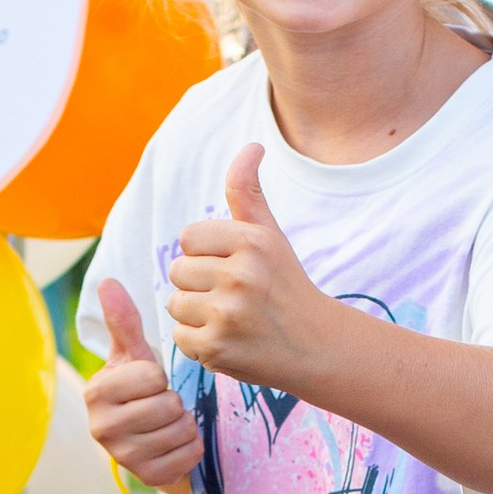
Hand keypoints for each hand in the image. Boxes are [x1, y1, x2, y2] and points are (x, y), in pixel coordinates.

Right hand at [84, 276, 199, 492]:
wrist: (149, 442)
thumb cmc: (140, 391)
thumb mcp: (133, 356)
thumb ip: (124, 321)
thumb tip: (108, 280)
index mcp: (96, 392)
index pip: (151, 376)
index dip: (160, 377)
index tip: (150, 384)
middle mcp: (101, 428)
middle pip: (167, 406)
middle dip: (174, 403)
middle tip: (162, 405)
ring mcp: (123, 457)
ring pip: (181, 430)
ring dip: (185, 424)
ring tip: (170, 423)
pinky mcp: (147, 478)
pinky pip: (189, 455)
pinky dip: (192, 446)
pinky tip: (176, 443)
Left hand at [164, 144, 339, 390]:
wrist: (316, 348)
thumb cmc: (286, 286)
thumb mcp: (271, 236)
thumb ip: (249, 192)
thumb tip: (252, 145)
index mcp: (252, 241)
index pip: (188, 237)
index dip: (205, 254)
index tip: (233, 269)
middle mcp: (241, 275)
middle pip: (178, 271)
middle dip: (199, 285)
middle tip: (234, 299)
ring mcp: (228, 314)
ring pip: (175, 304)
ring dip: (195, 315)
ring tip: (231, 320)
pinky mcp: (218, 348)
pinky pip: (180, 336)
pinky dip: (199, 343)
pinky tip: (229, 341)